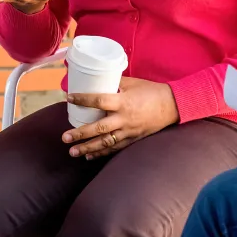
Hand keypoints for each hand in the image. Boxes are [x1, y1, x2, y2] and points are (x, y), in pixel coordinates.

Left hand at [61, 77, 178, 159]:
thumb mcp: (132, 83)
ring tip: (72, 152)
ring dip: (88, 148)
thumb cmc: (151, 91)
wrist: (172, 105)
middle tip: (64, 138)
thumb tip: (96, 80)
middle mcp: (124, 118)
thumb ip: (114, 83)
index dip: (83, 99)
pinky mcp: (133, 139)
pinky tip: (89, 156)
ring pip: (105, 142)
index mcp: (123, 101)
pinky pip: (115, 148)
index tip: (69, 98)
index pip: (99, 101)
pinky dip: (101, 153)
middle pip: (99, 128)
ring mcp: (129, 131)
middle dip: (80, 134)